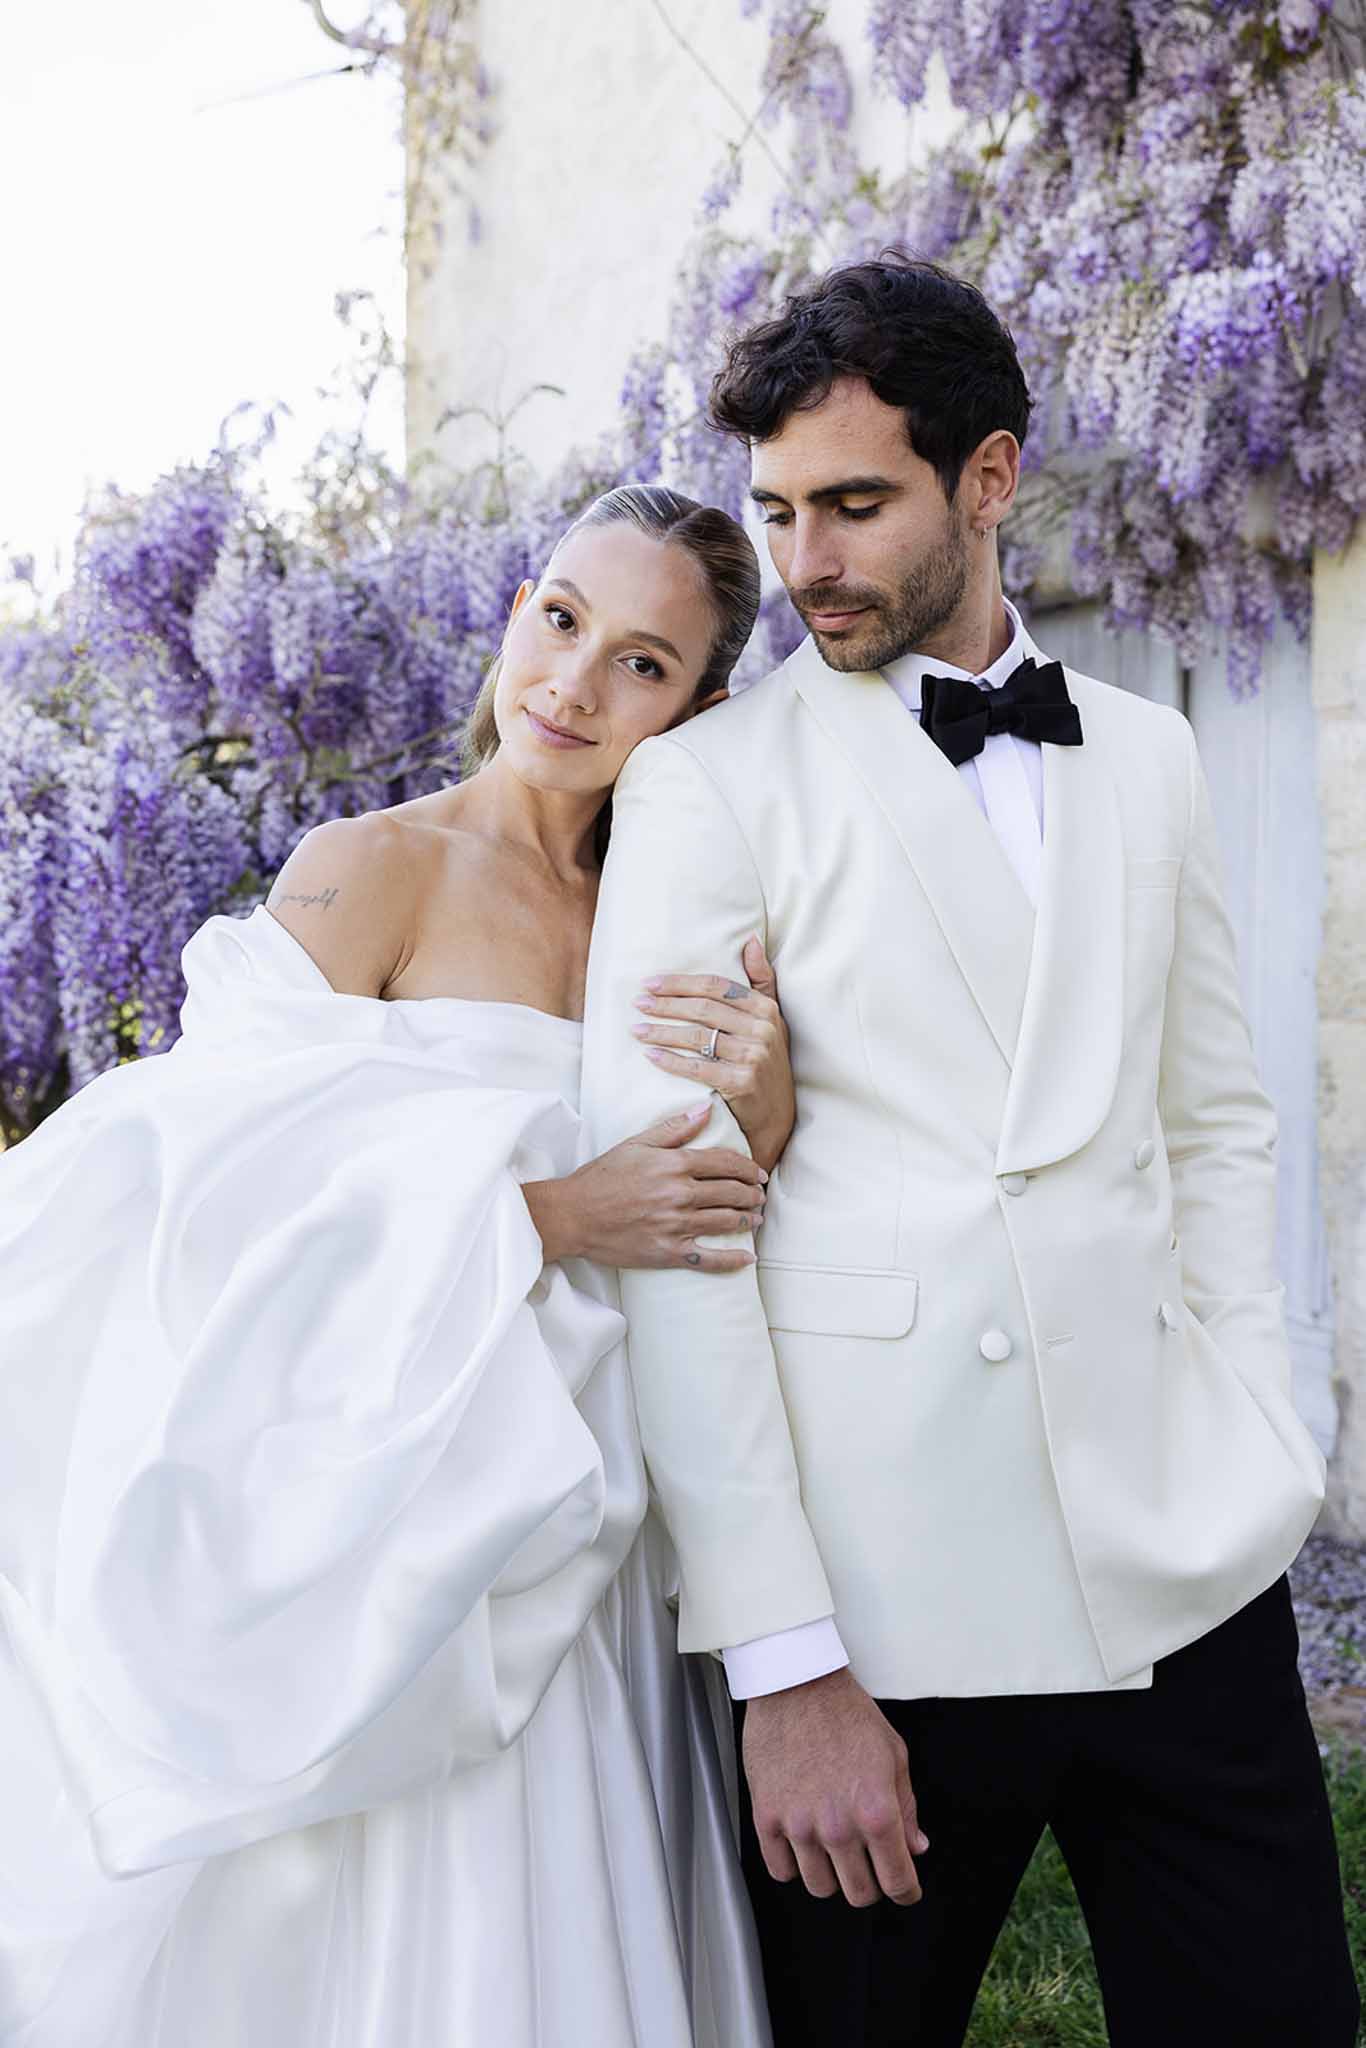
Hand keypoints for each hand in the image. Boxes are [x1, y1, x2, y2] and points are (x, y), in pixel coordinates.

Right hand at [524, 1102, 766, 1272]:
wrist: (573, 1215)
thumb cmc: (601, 1177)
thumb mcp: (636, 1144)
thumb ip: (674, 1128)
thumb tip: (706, 1109)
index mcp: (674, 1165)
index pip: (725, 1163)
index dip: (747, 1168)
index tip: (757, 1173)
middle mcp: (680, 1194)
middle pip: (732, 1192)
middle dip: (752, 1194)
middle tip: (760, 1195)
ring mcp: (676, 1225)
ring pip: (726, 1222)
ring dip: (748, 1220)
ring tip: (756, 1218)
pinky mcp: (668, 1253)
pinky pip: (709, 1259)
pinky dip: (732, 1260)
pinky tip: (748, 1258)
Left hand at [632, 936, 793, 1172]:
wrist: (777, 1116)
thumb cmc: (767, 1062)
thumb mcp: (772, 1019)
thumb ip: (761, 979)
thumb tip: (749, 939)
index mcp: (766, 1008)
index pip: (716, 986)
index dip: (680, 982)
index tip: (651, 982)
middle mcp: (762, 1029)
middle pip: (703, 1008)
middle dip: (666, 1004)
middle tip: (638, 1003)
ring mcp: (753, 1056)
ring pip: (696, 1036)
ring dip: (661, 1031)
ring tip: (637, 1029)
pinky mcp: (742, 1082)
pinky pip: (697, 1067)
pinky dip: (670, 1060)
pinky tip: (650, 1055)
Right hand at [743, 1668, 928, 1908]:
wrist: (795, 1683)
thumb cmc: (845, 1712)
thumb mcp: (893, 1754)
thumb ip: (906, 1807)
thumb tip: (914, 1847)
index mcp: (877, 1811)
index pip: (897, 1881)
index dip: (906, 1891)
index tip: (904, 1889)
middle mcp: (838, 1826)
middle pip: (859, 1893)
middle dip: (871, 1884)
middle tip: (869, 1865)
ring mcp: (799, 1825)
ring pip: (820, 1887)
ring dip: (832, 1876)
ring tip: (833, 1851)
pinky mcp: (766, 1818)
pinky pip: (781, 1871)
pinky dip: (794, 1866)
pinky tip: (802, 1845)